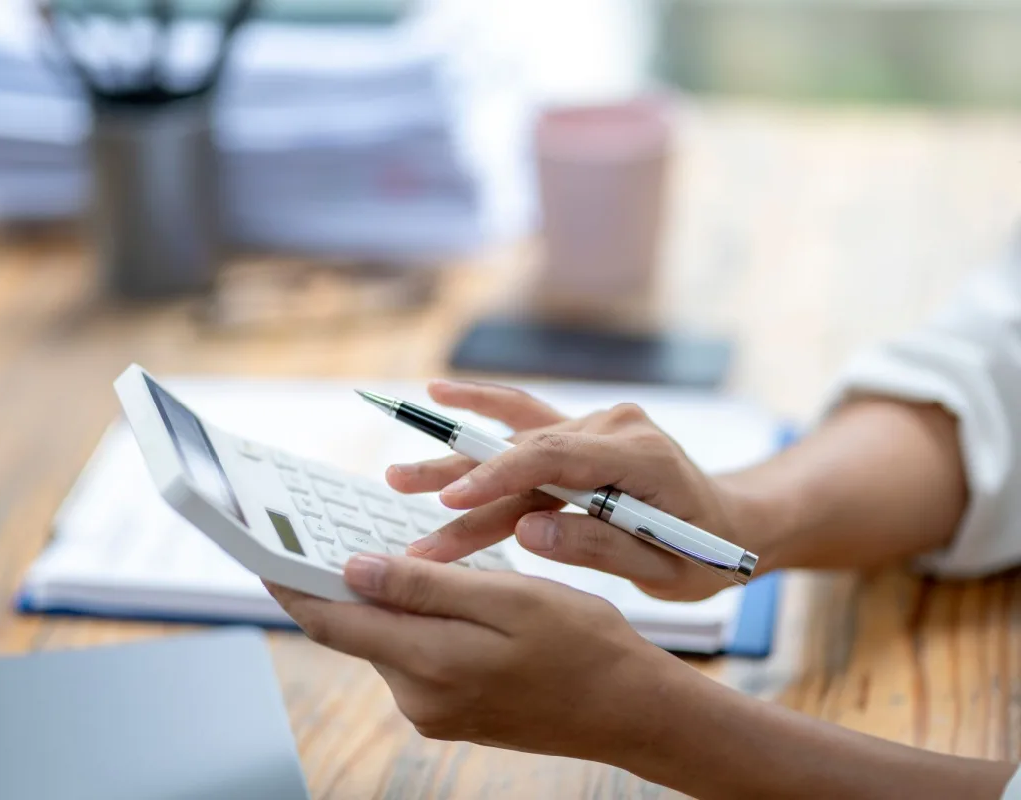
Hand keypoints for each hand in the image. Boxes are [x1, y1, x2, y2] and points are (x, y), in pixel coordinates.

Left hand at [264, 554, 688, 763]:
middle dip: (339, 582)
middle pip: (355, 631)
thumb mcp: (509, 598)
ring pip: (385, 642)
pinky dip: (410, 622)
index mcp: (430, 665)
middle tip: (325, 528)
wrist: (630, 709)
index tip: (259, 549)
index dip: (291, 583)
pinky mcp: (448, 713)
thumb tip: (354, 569)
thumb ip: (427, 586)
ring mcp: (432, 712)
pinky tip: (432, 593)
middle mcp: (419, 698)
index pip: (333, 622)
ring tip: (391, 551)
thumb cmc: (582, 643)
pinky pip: (411, 657)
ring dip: (383, 600)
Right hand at [389, 381, 761, 600]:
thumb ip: (597, 548)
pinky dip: (484, 410)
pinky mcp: (583, 434)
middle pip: (524, 449)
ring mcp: (597, 425)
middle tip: (399, 489)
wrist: (732, 524)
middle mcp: (615, 428)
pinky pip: (528, 419)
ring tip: (399, 475)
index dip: (498, 478)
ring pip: (515, 442)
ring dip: (458, 459)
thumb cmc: (705, 555)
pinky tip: (441, 395)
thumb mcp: (666, 570)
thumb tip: (526, 533)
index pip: (555, 458)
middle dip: (460, 477)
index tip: (451, 502)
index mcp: (641, 457)